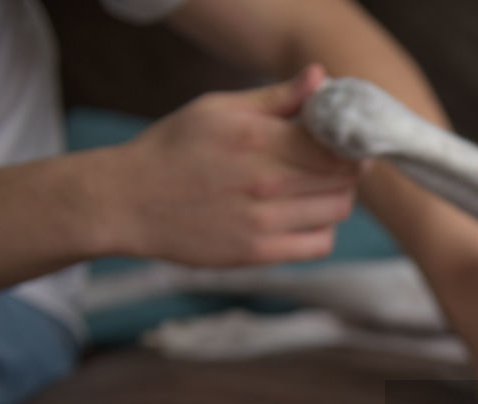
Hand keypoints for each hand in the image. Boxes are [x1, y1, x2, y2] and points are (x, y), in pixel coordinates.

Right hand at [109, 64, 359, 266]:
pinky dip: (323, 230)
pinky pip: (319, 244)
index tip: (344, 141)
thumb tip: (320, 78)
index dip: (350, 143)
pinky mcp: (258, 253)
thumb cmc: (174, 149)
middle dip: (347, 169)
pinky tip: (305, 217)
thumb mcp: (218, 109)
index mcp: (256, 138)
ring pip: (337, 210)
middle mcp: (264, 181)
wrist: (128, 201)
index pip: (335, 144)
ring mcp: (263, 220)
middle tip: (333, 164)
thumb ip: (275, 97)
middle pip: (343, 178)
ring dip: (338, 198)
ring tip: (317, 189)